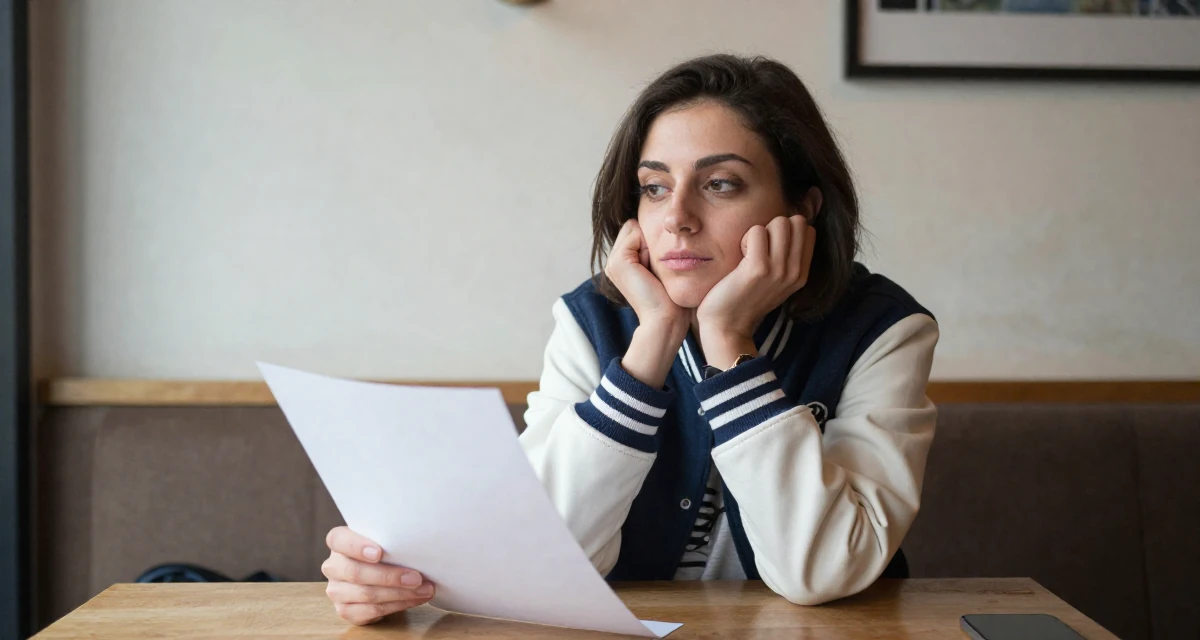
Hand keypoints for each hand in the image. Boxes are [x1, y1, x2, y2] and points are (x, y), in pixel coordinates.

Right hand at [322, 526, 434, 624]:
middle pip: (355, 572)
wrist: (380, 575)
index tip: (379, 553)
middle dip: (390, 576)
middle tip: (416, 578)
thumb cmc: (385, 552)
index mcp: (338, 542)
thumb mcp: (384, 540)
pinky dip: (398, 605)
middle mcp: (333, 567)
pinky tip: (414, 599)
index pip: (338, 540)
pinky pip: (372, 611)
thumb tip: (418, 542)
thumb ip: (390, 538)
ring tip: (424, 589)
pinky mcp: (345, 610)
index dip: (357, 547)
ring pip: (366, 594)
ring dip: (400, 593)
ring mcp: (337, 591)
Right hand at [605, 220, 687, 331]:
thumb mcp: (659, 268)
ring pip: (634, 228)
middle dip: (648, 241)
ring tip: (652, 270)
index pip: (634, 230)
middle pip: (633, 227)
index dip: (650, 241)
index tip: (656, 267)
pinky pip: (635, 233)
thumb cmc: (669, 297)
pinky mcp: (618, 262)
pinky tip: (649, 270)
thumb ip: (651, 249)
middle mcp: (613, 262)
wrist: (664, 319)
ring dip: (649, 244)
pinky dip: (647, 247)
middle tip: (654, 269)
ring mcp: (612, 262)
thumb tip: (655, 226)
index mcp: (621, 264)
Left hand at [696, 215, 815, 368]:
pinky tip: (740, 258)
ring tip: (749, 253)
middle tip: (758, 248)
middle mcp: (794, 272)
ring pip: (780, 222)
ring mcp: (779, 270)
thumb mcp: (776, 282)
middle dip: (775, 227)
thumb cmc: (744, 299)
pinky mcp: (758, 268)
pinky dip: (745, 238)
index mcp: (801, 274)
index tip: (770, 249)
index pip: (808, 230)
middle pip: (797, 221)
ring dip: (760, 232)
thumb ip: (787, 259)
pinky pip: (757, 231)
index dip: (787, 230)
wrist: (726, 327)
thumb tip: (788, 226)